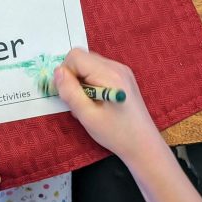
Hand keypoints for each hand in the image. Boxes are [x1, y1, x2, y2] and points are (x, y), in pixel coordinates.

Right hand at [54, 47, 166, 167]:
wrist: (143, 144)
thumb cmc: (116, 133)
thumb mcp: (87, 116)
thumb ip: (70, 92)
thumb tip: (58, 72)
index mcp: (109, 74)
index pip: (75, 56)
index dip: (65, 73)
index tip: (66, 94)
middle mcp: (117, 67)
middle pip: (83, 58)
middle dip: (73, 77)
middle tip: (76, 101)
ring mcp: (122, 71)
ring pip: (90, 64)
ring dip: (81, 81)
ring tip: (87, 104)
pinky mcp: (124, 77)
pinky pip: (99, 71)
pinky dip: (91, 83)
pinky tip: (96, 102)